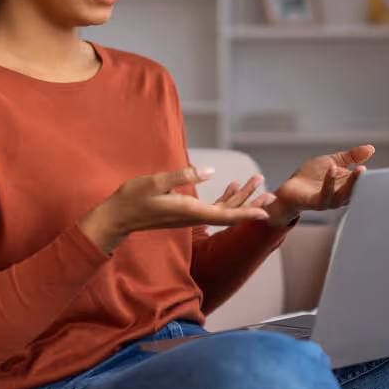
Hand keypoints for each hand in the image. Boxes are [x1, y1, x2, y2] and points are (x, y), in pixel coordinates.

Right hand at [79, 166, 271, 253]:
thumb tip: (209, 171)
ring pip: (222, 210)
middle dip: (251, 202)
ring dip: (241, 198)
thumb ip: (182, 176)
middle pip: (229, 213)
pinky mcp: (185, 213)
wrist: (117, 217)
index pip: (224, 215)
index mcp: (189, 211)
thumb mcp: (154, 182)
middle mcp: (193, 217)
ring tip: (257, 182)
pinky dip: (225, 198)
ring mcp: (190, 217)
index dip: (247, 212)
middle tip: (271, 192)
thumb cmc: (132, 198)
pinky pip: (211, 208)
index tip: (266, 211)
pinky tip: (231, 186)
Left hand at [268, 145, 374, 226]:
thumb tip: (371, 148)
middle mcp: (341, 197)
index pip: (363, 184)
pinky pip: (324, 195)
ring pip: (344, 195)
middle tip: (371, 169)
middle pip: (357, 191)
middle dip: (364, 181)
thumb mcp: (334, 161)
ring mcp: (328, 201)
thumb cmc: (312, 177)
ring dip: (351, 183)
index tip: (382, 171)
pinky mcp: (315, 202)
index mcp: (347, 187)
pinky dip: (329, 183)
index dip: (373, 179)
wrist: (290, 188)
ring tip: (358, 168)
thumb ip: (352, 156)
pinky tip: (332, 169)